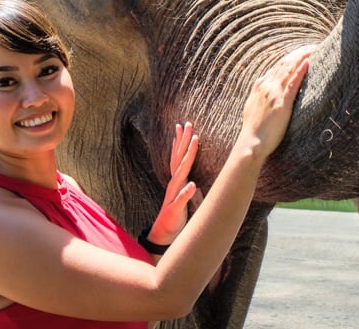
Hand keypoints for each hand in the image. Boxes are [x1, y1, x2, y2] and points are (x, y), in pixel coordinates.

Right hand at [147, 122, 198, 246]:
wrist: (164, 234)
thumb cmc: (175, 213)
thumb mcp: (182, 194)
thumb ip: (184, 181)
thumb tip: (190, 169)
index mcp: (176, 180)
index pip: (177, 156)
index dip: (180, 141)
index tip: (183, 125)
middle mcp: (174, 184)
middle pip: (178, 158)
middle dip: (184, 141)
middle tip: (188, 124)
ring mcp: (173, 195)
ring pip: (180, 173)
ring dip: (187, 157)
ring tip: (195, 143)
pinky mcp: (175, 209)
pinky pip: (181, 200)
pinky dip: (186, 192)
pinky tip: (192, 185)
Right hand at [239, 46, 313, 158]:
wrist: (251, 142)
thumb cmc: (254, 129)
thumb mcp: (253, 106)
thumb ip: (260, 95)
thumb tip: (263, 88)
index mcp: (260, 86)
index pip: (277, 66)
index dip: (290, 57)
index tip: (301, 51)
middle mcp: (266, 86)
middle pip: (284, 63)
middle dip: (299, 53)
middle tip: (312, 46)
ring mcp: (273, 93)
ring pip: (289, 70)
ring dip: (302, 57)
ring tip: (314, 49)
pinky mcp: (281, 104)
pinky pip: (292, 84)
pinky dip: (299, 72)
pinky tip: (307, 63)